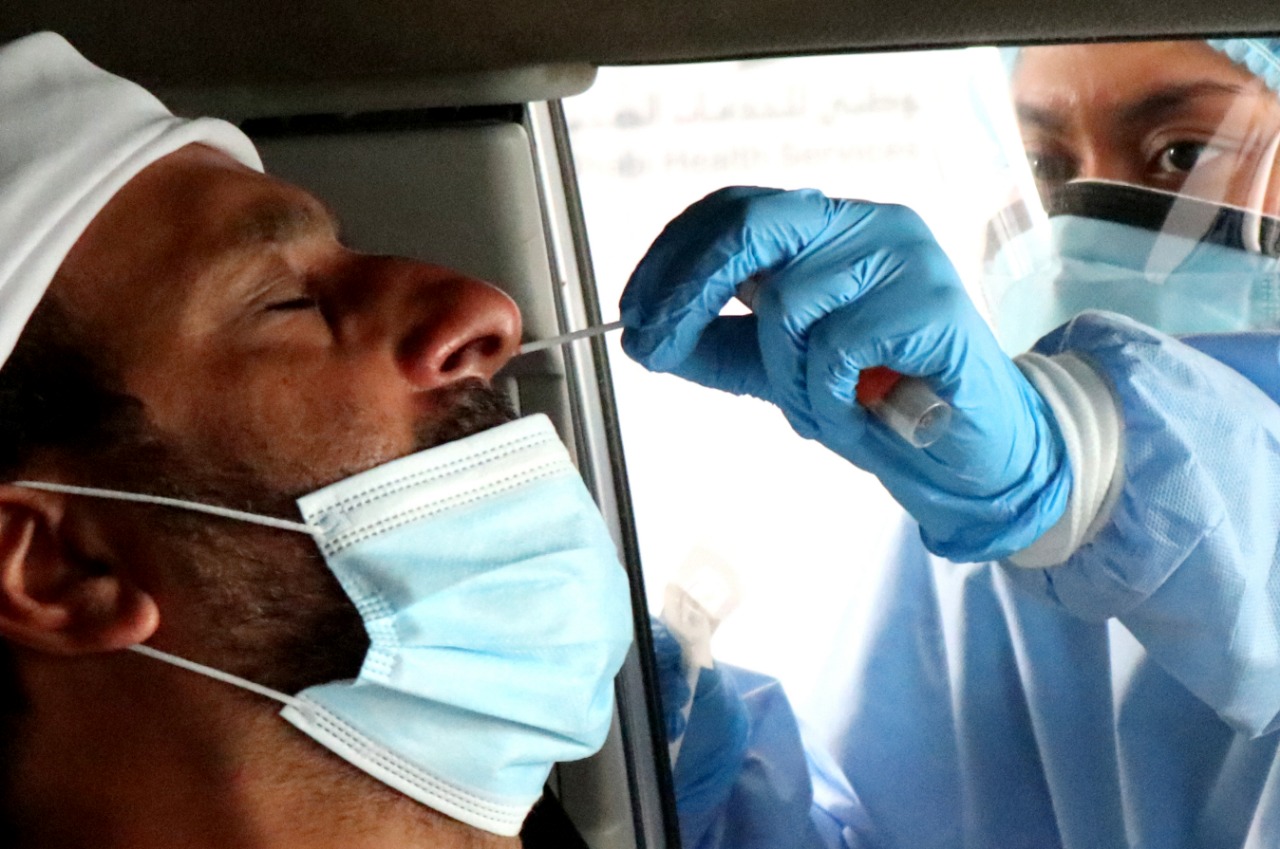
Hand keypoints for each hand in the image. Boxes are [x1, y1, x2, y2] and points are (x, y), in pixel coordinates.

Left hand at [620, 186, 1070, 559]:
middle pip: (753, 224)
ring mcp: (906, 259)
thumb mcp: (777, 370)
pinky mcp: (933, 305)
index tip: (631, 312)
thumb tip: (641, 337)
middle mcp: (868, 225)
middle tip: (652, 347)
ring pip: (789, 306)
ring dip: (785, 381)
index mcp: (829, 229)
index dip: (674, 256)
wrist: (965, 453)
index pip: (736, 209)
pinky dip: (828, 400)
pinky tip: (860, 416)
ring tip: (823, 411)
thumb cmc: (872, 399)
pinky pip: (836, 350)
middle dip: (688, 290)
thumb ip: (715, 346)